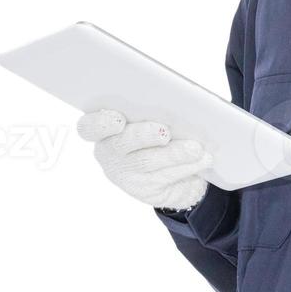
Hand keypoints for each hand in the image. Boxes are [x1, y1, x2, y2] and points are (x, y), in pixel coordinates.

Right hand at [75, 109, 213, 210]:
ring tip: (195, 148)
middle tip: (164, 131)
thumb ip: (152, 109)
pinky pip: (165, 177)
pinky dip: (186, 166)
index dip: (100, 123)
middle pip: (121, 144)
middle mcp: (109, 152)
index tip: (118, 119)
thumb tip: (174, 102)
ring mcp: (124, 173)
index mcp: (103, 127)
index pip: (88, 127)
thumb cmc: (156, 129)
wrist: (169, 167)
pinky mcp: (144, 189)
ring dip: (174, 153)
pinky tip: (202, 158)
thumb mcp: (150, 115)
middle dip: (144, 135)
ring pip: (147, 163)